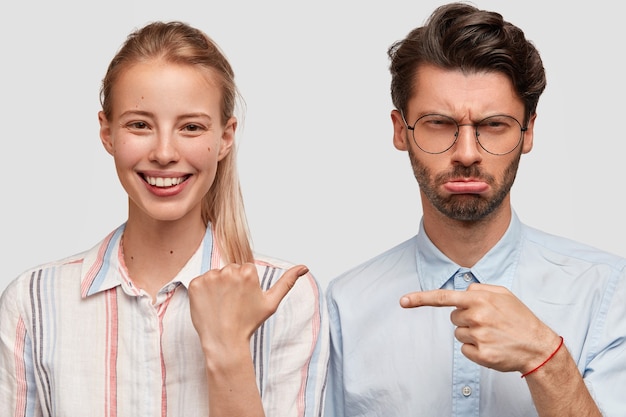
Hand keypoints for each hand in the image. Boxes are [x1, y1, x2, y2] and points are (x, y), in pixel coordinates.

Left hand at [188, 263, 308, 354]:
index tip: (243, 299)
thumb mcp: (271, 303)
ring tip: (221, 305)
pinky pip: (200, 281)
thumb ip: (287, 282)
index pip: (245, 269)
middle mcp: (228, 271)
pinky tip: (210, 305)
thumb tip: (304, 267)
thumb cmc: (248, 323)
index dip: (244, 284)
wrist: (224, 341)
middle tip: (232, 304)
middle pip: (230, 269)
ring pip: (215, 275)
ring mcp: (210, 277)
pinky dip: (203, 292)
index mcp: (248, 272)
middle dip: (231, 283)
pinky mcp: (195, 284)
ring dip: (217, 286)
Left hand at [399, 283, 559, 373]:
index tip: (403, 301)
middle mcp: (476, 316)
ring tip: (492, 334)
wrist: (539, 346)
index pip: (443, 297)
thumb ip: (479, 289)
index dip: (420, 299)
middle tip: (488, 322)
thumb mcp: (504, 294)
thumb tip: (462, 291)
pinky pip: (464, 349)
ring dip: (471, 334)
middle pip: (453, 317)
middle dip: (466, 319)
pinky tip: (492, 346)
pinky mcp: (481, 354)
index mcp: (479, 298)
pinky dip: (474, 349)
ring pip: (458, 334)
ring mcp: (478, 336)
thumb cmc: (519, 318)